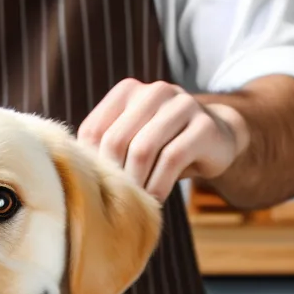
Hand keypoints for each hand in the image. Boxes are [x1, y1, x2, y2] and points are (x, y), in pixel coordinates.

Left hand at [78, 78, 247, 201]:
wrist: (217, 139)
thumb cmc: (165, 145)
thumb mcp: (133, 140)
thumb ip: (107, 148)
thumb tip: (76, 176)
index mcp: (128, 91)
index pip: (94, 129)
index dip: (91, 163)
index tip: (98, 187)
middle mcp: (154, 91)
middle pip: (116, 140)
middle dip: (113, 175)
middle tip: (116, 199)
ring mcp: (182, 104)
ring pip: (143, 149)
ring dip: (137, 183)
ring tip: (136, 202)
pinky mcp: (204, 125)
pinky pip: (172, 159)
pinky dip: (159, 184)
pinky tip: (155, 198)